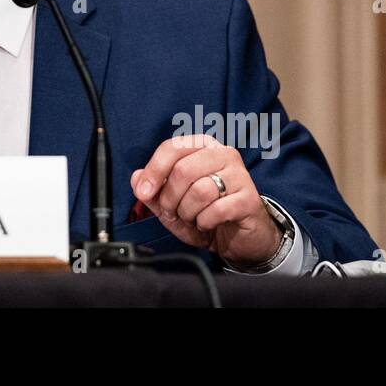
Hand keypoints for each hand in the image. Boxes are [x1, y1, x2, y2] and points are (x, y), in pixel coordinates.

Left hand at [129, 134, 280, 266]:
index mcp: (202, 147)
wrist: (238, 238)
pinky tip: (208, 223)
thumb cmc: (206, 214)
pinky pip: (217, 210)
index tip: (144, 192)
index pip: (172, 148)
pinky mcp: (249, 199)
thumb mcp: (172, 204)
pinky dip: (205, 222)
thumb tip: (136, 178)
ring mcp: (239, 175)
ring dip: (188, 212)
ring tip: (192, 218)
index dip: (154, 171)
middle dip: (171, 198)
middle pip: (183, 170)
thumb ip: (152, 191)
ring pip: (200, 190)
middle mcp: (223, 154)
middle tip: (173, 212)